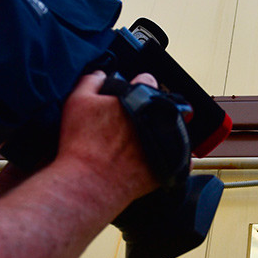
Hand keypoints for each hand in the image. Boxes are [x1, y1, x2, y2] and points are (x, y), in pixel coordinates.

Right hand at [53, 71, 159, 216]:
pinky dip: (172, 156)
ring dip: (160, 130)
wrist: (88, 182)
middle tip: (132, 121)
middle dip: (148, 109)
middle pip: (160, 106)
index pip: (147, 80)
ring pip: (170, 129)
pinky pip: (180, 157)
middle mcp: (155, 119)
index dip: (138, 85)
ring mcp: (164, 142)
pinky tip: (156, 156)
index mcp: (136, 100)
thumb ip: (91, 82)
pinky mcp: (168, 165)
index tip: (132, 94)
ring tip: (140, 140)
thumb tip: (101, 74)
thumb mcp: (77, 102)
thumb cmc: (80, 144)